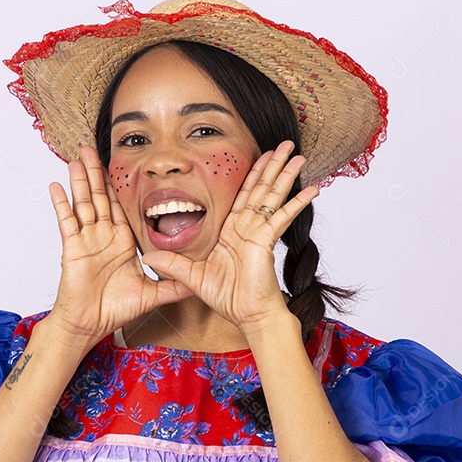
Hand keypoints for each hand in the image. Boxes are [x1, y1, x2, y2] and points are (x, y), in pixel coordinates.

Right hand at [44, 145, 193, 350]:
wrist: (90, 325)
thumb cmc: (114, 310)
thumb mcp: (152, 295)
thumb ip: (174, 285)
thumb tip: (199, 283)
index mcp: (122, 242)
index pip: (121, 206)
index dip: (120, 185)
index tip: (122, 164)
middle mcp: (103, 237)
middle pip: (100, 197)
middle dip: (97, 172)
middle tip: (92, 147)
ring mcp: (87, 240)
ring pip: (84, 203)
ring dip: (80, 180)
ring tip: (77, 157)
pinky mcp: (72, 249)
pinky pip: (67, 222)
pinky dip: (61, 204)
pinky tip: (57, 185)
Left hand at [140, 141, 318, 335]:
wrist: (248, 316)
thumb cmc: (227, 298)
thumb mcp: (192, 277)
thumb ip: (173, 264)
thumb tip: (148, 256)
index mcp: (234, 231)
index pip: (243, 195)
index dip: (252, 174)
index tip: (261, 155)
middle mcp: (249, 227)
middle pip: (261, 188)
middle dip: (273, 165)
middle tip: (285, 145)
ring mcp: (259, 232)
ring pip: (273, 196)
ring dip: (285, 174)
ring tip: (298, 155)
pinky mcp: (266, 241)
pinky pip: (283, 217)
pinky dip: (297, 202)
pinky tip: (312, 188)